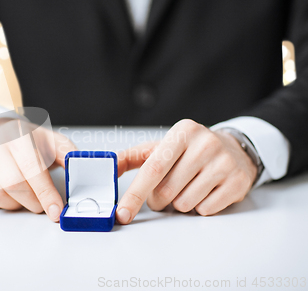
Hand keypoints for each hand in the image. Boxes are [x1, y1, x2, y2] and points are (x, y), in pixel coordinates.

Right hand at [0, 118, 75, 221]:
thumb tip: (79, 168)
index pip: (32, 168)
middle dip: (35, 201)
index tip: (56, 210)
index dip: (45, 193)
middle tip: (43, 201)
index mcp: (17, 135)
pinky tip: (6, 189)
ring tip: (23, 189)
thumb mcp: (50, 139)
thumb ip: (66, 153)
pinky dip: (2, 202)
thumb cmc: (25, 139)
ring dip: (18, 202)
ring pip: (0, 197)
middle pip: (15, 186)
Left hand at [116, 119, 257, 223]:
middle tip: (165, 190)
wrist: (233, 148)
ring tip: (188, 186)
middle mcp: (205, 144)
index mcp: (182, 132)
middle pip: (166, 191)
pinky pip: (205, 210)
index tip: (123, 213)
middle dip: (158, 199)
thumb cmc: (190, 150)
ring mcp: (224, 163)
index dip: (135, 194)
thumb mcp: (161, 147)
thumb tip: (107, 166)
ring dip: (179, 203)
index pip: (153, 168)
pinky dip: (199, 207)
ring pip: (185, 204)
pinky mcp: (237, 182)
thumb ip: (132, 157)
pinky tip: (205, 191)